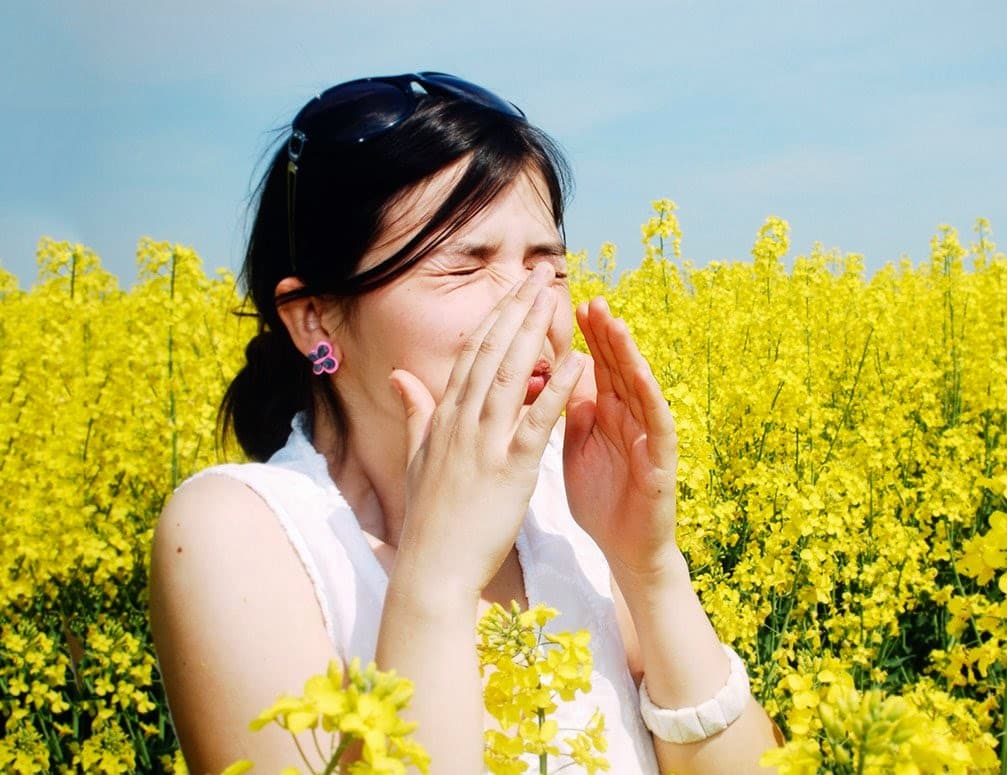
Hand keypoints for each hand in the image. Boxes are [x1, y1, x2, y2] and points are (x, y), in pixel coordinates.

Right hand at [388, 265, 585, 599]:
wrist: (433, 568)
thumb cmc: (430, 517)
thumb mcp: (418, 458)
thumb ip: (416, 412)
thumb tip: (400, 377)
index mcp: (445, 418)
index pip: (472, 354)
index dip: (495, 317)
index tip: (513, 288)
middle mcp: (462, 422)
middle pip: (491, 353)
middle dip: (515, 309)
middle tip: (538, 274)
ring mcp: (484, 444)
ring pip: (510, 376)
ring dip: (533, 333)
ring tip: (554, 298)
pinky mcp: (509, 470)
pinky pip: (535, 422)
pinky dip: (555, 390)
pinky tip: (576, 363)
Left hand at [564, 297, 681, 580]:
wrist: (624, 549)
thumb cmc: (602, 499)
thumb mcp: (576, 447)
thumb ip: (570, 412)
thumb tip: (554, 375)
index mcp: (605, 413)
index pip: (594, 365)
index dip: (583, 337)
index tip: (567, 306)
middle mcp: (629, 417)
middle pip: (617, 367)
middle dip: (604, 334)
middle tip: (591, 300)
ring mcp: (647, 435)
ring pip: (639, 386)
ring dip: (628, 354)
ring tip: (615, 324)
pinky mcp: (661, 460)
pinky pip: (657, 423)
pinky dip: (649, 397)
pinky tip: (640, 375)